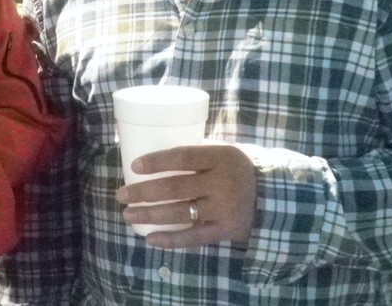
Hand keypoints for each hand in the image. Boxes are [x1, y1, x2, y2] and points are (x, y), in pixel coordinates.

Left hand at [115, 143, 256, 248]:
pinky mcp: (225, 230)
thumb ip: (195, 153)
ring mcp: (224, 209)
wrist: (271, 194)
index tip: (134, 166)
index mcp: (221, 157)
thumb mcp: (221, 152)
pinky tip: (150, 239)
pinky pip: (194, 237)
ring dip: (150, 215)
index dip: (157, 161)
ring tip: (128, 214)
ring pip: (181, 213)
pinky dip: (171, 240)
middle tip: (121, 194)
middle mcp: (223, 183)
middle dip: (144, 192)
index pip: (183, 157)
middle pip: (176, 187)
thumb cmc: (234, 168)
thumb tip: (150, 154)